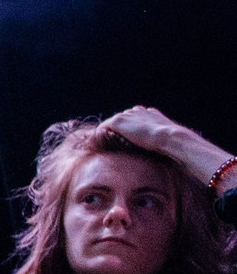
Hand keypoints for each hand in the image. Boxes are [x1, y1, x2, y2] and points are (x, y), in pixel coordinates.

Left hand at [103, 105, 232, 186]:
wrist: (171, 139)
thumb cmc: (174, 146)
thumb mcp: (166, 145)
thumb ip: (160, 146)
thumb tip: (172, 161)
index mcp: (150, 114)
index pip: (132, 122)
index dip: (125, 134)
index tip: (120, 145)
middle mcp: (137, 112)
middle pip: (119, 123)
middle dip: (113, 135)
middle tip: (106, 149)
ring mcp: (127, 115)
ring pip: (109, 126)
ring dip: (106, 138)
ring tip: (101, 150)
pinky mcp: (118, 121)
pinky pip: (102, 129)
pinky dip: (99, 138)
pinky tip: (98, 148)